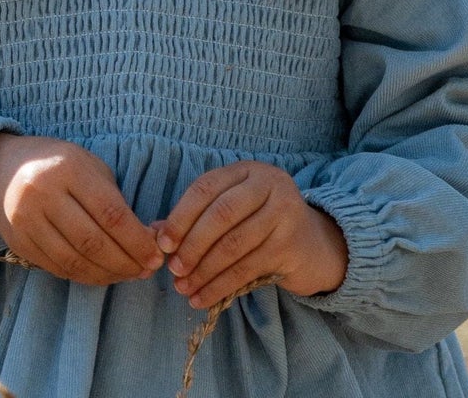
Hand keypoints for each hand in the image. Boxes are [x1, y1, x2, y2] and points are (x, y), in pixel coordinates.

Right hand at [0, 133, 164, 286]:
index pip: (111, 213)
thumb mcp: (89, 167)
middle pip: (93, 242)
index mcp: (69, 169)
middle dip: (126, 262)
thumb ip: (116, 200)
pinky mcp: (18, 243)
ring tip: (129, 275)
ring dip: (107, 275)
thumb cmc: (58, 164)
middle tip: (147, 271)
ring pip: (74, 261)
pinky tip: (103, 274)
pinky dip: (85, 276)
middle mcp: (45, 194)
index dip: (137, 241)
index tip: (157, 256)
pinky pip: (57, 268)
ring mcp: (27, 221)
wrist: (1, 168)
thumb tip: (151, 238)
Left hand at [156, 161, 348, 308]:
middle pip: (220, 215)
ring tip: (184, 288)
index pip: (206, 187)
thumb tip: (153, 233)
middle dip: (192, 245)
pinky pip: (247, 269)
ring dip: (203, 271)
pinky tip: (203, 298)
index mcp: (247, 170)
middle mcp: (269, 184)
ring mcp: (283, 213)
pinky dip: (220, 286)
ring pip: (233, 245)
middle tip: (174, 270)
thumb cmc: (262, 225)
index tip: (163, 243)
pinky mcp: (290, 246)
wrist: (314, 245)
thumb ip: (196, 218)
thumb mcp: (232, 211)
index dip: (181, 216)